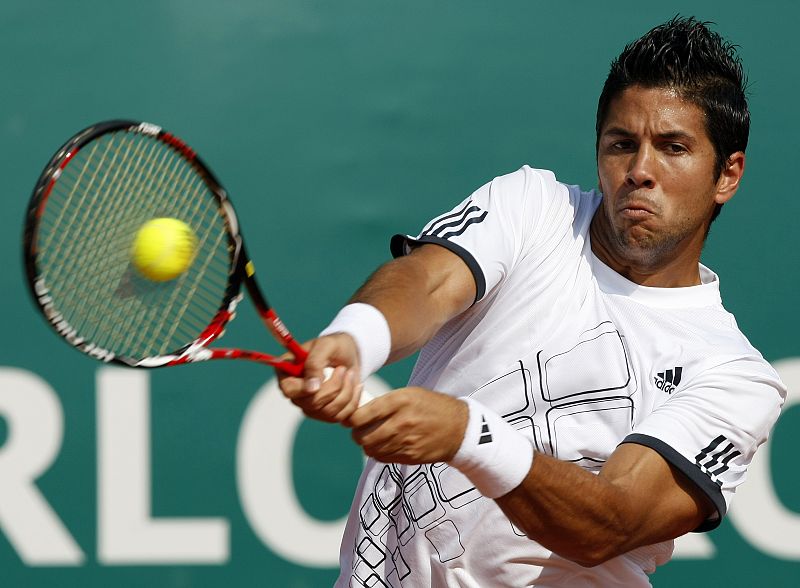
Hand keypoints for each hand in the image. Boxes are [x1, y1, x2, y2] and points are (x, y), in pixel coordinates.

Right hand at [277, 333, 363, 422]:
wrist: (350, 354)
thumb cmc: (334, 346)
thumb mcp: (325, 346)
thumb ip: (314, 364)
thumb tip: (311, 388)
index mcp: (288, 374)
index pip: (289, 391)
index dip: (304, 389)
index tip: (323, 378)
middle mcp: (297, 394)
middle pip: (312, 404)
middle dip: (334, 387)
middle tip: (343, 369)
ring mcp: (311, 406)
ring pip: (328, 412)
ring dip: (346, 391)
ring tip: (350, 374)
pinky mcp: (327, 414)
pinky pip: (341, 417)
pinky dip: (353, 400)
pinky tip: (356, 386)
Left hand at [348, 387, 468, 463]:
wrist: (459, 428)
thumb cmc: (432, 406)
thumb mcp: (410, 394)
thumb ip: (386, 402)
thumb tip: (360, 410)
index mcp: (399, 401)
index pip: (362, 415)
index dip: (352, 419)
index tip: (353, 418)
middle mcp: (401, 422)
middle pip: (363, 436)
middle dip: (357, 434)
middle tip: (359, 431)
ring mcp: (405, 442)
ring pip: (371, 449)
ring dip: (367, 445)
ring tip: (372, 438)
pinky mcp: (410, 457)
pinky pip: (384, 458)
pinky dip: (379, 453)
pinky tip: (384, 445)